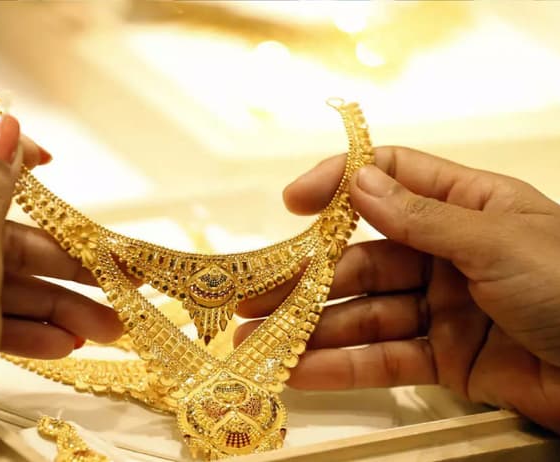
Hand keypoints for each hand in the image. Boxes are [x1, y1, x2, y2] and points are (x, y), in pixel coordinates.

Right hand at [236, 146, 559, 431]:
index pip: (391, 179)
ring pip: (366, 312)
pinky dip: (344, 365)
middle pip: (363, 257)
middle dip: (307, 277)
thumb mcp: (499, 242)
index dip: (339, 185)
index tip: (293, 203)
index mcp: (467, 207)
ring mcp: (443, 307)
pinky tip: (301, 370)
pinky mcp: (446, 359)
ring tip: (258, 341)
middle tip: (252, 293)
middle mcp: (448, 252)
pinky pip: (385, 358)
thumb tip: (359, 182)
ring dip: (313, 327)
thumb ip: (423, 217)